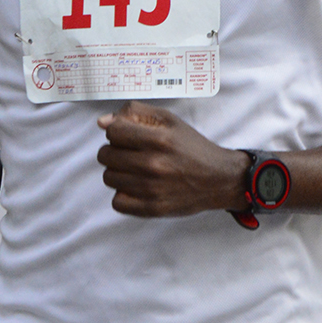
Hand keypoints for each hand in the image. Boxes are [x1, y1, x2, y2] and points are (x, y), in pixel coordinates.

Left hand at [96, 102, 248, 217]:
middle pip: (106, 155)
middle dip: (115, 151)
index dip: (117, 132)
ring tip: (136, 170)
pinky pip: (117, 202)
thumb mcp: (169, 120)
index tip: (128, 136)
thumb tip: (103, 122)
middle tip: (132, 153)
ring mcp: (152, 189)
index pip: (113, 132)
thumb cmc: (192, 148)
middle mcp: (154, 164)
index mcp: (159, 139)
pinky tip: (137, 187)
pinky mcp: (153, 208)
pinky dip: (124, 194)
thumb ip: (135, 113)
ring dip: (118, 172)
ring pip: (109, 177)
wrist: (218, 179)